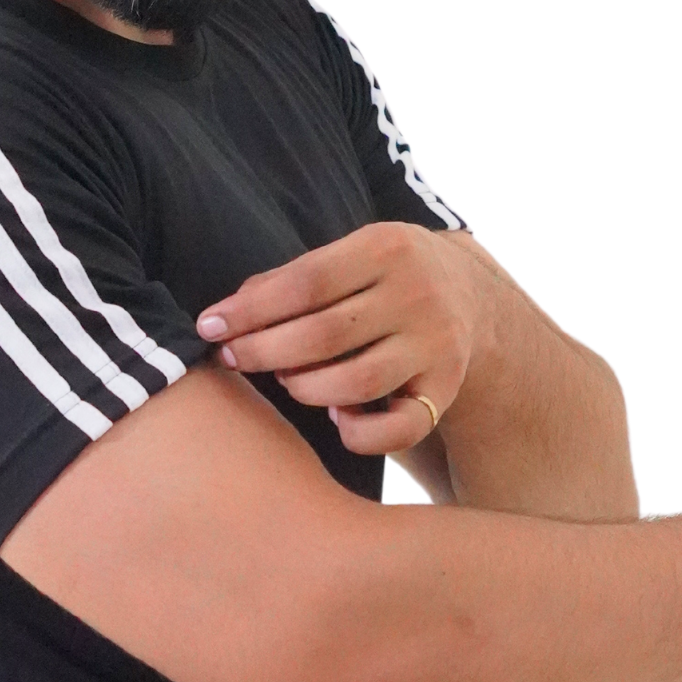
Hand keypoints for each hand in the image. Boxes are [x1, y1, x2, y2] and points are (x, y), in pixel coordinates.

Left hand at [196, 223, 488, 456]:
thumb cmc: (382, 277)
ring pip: (356, 383)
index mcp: (386, 248)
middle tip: (234, 359)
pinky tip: (336, 418)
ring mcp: (436, 344)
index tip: (210, 327)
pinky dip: (360, 433)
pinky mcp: (446, 388)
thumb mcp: (349, 255)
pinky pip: (400, 428)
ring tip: (285, 380)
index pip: (305, 283)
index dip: (250, 310)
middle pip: (323, 335)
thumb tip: (227, 314)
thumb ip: (291, 279)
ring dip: (304, 389)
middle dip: (264, 352)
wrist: (470, 297)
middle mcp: (417, 295)